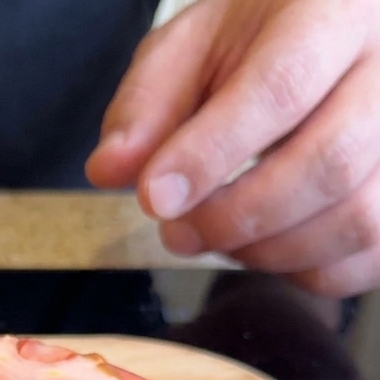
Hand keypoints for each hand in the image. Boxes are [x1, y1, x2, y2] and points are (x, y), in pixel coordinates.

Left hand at [87, 0, 379, 297]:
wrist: (322, 39)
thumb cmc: (256, 43)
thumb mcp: (190, 50)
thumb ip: (147, 106)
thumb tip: (110, 169)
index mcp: (336, 8)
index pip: (283, 87)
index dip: (211, 154)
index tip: (155, 197)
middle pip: (330, 162)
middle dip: (235, 216)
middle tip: (176, 232)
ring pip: (358, 218)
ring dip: (266, 250)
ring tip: (213, 235)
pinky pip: (367, 257)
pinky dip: (302, 270)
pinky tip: (262, 245)